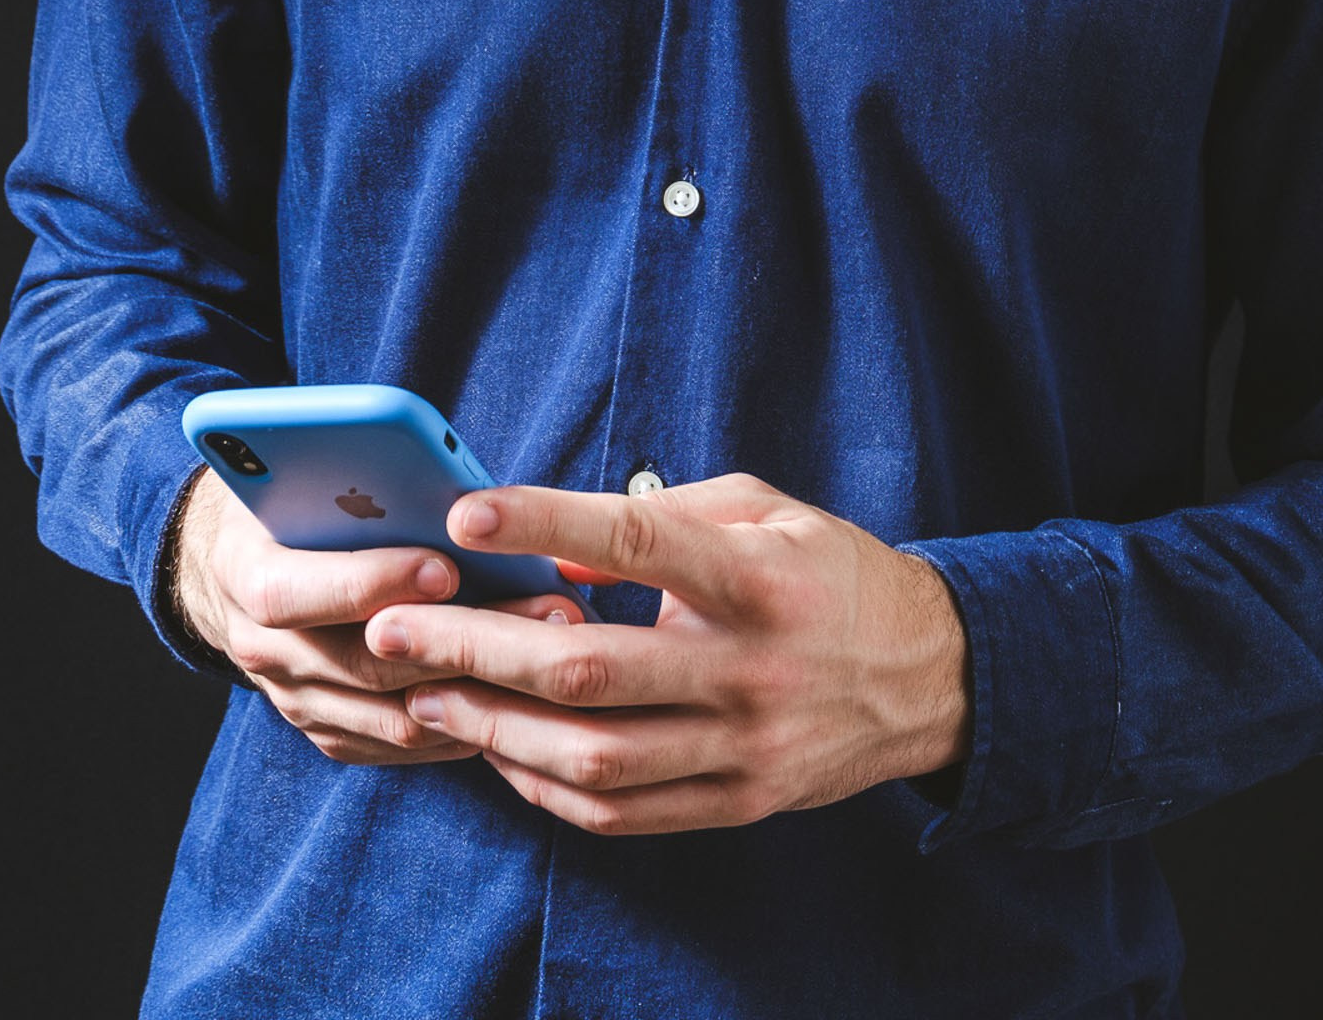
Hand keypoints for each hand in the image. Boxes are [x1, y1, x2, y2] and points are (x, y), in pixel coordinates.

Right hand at [171, 465, 588, 766]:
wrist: (241, 565)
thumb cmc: (294, 500)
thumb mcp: (305, 471)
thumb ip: (359, 480)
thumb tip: (454, 490)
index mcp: (245, 574)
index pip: (295, 594)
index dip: (370, 583)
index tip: (445, 566)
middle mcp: (262, 650)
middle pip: (364, 664)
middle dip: (462, 639)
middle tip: (544, 610)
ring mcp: (296, 700)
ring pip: (395, 717)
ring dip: (481, 685)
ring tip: (556, 648)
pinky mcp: (329, 731)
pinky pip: (402, 744)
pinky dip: (463, 721)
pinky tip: (521, 689)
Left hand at [362, 471, 971, 834]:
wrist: (930, 674)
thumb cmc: (828, 571)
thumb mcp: (765, 510)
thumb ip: (665, 516)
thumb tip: (561, 553)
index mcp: (757, 577)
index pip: (637, 543)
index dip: (548, 525)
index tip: (466, 513)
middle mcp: (748, 669)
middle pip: (589, 671)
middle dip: (475, 649)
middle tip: (392, 628)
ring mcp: (743, 748)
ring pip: (592, 759)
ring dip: (492, 730)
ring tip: (421, 696)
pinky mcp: (738, 805)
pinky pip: (620, 813)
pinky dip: (546, 787)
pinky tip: (498, 752)